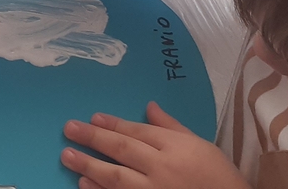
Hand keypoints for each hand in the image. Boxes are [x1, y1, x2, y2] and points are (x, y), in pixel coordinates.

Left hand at [61, 104, 247, 188]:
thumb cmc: (219, 178)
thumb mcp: (202, 147)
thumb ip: (172, 127)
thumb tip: (149, 106)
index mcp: (176, 147)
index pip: (137, 132)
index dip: (112, 124)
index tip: (92, 118)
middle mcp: (162, 168)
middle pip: (121, 149)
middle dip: (92, 138)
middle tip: (69, 129)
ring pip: (115, 177)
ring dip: (89, 166)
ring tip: (67, 156)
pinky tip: (85, 185)